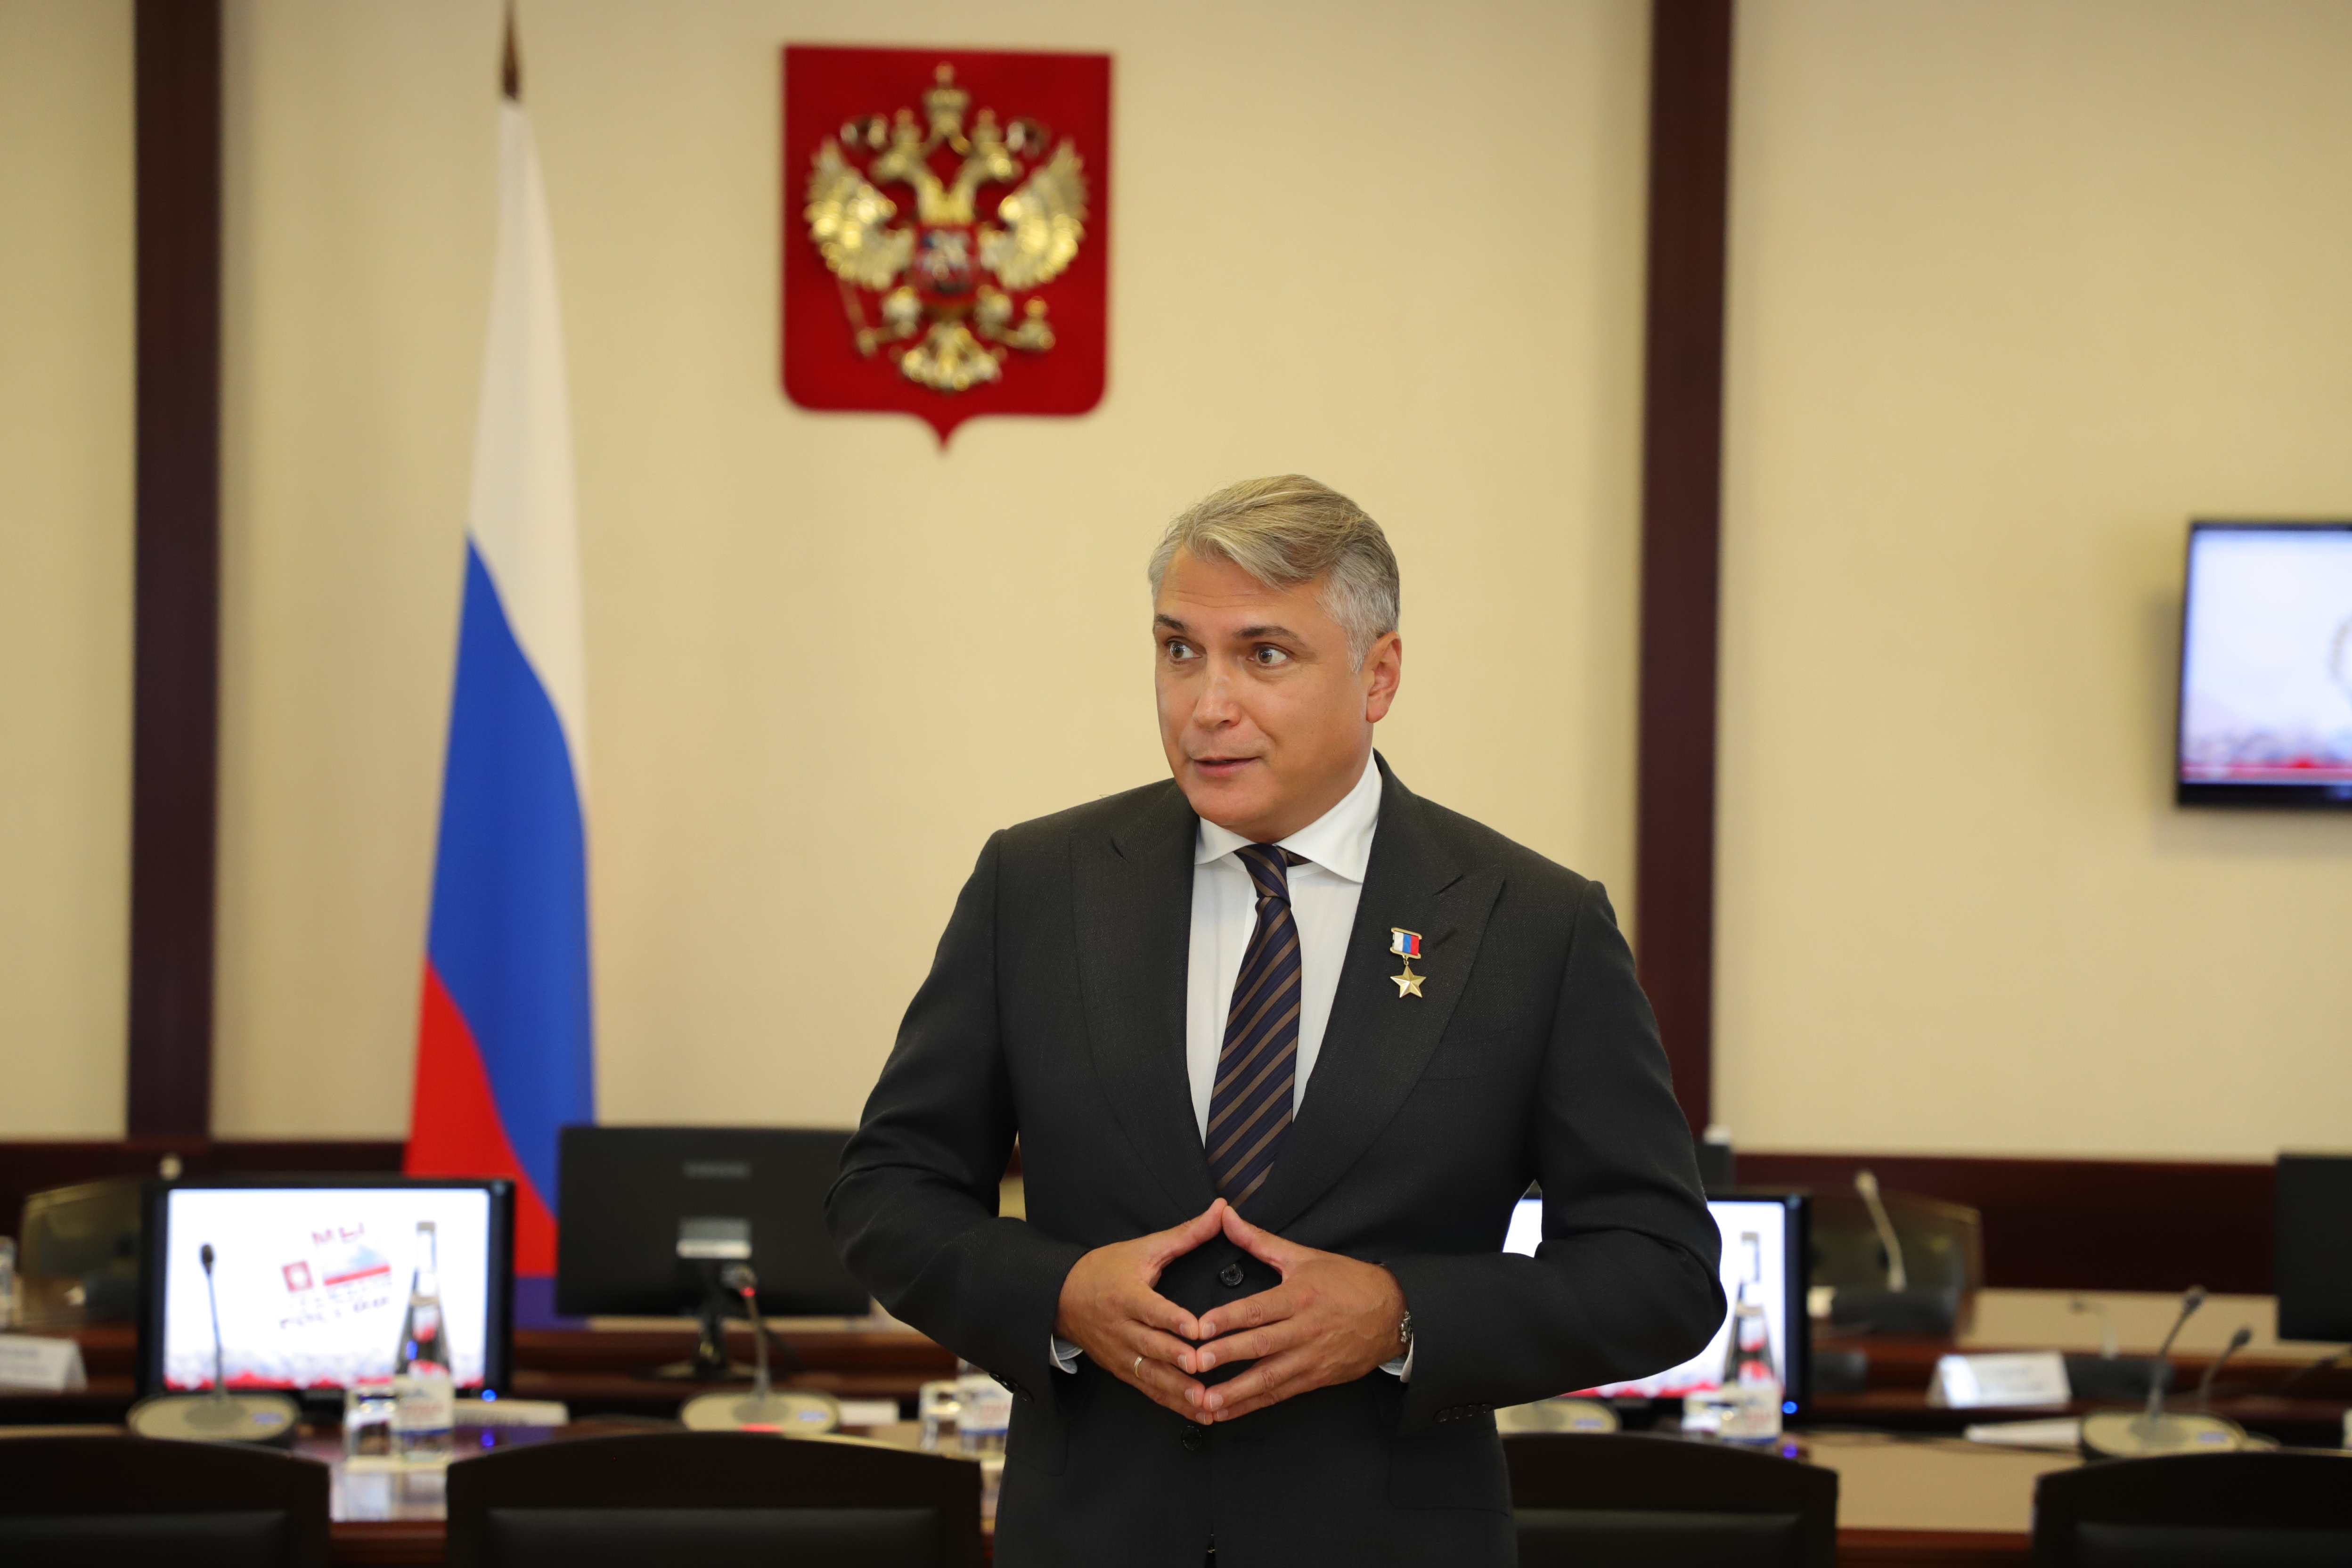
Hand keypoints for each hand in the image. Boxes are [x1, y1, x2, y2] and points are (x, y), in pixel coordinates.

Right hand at [1053, 1198, 1225, 1417]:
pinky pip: (1149, 1390)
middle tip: (1203, 1368)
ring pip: (1151, 1375)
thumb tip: (1221, 1210)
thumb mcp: (1144, 1248)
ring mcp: (1121, 1353)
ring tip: (1205, 1402)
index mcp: (1127, 1295)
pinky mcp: (1123, 1371)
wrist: (1063, 1298)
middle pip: (1151, 1346)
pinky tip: (1199, 1412)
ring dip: (1179, 1390)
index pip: (1151, 1308)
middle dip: (1177, 1360)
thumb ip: (1186, 1234)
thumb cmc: (1107, 1269)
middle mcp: (1122, 1327)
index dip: (1172, 1319)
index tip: (1195, 1329)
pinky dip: (1173, 1402)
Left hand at [1192, 1205, 1407, 1422]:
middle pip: (1260, 1345)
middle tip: (1194, 1364)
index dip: (1228, 1318)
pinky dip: (1253, 1404)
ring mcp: (1311, 1358)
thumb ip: (1258, 1240)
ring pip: (1269, 1377)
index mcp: (1299, 1296)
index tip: (1201, 1327)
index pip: (1258, 1309)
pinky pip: (1281, 1394)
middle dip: (1225, 1356)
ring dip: (1236, 1392)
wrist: (1393, 1313)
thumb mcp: (1304, 1256)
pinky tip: (1228, 1411)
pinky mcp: (1316, 1378)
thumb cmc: (1348, 1282)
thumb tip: (1225, 1215)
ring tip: (1205, 1402)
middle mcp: (1304, 1330)